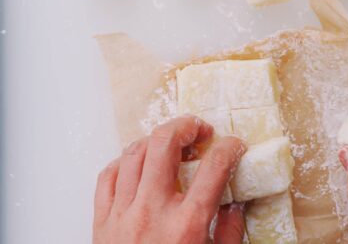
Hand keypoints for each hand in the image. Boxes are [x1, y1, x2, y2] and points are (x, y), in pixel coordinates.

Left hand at [93, 115, 246, 243]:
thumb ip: (229, 234)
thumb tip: (234, 207)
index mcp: (187, 225)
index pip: (214, 168)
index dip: (229, 148)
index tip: (234, 146)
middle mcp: (153, 211)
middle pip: (164, 144)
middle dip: (186, 126)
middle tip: (199, 129)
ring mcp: (123, 214)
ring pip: (134, 153)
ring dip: (155, 140)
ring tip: (170, 143)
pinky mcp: (102, 221)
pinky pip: (107, 176)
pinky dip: (123, 162)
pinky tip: (137, 164)